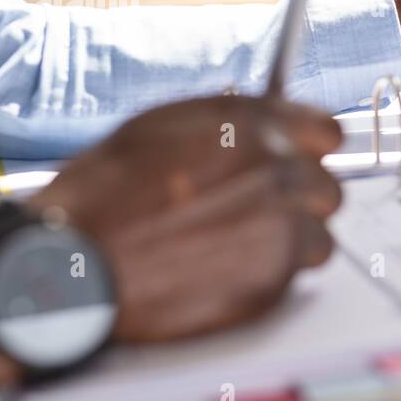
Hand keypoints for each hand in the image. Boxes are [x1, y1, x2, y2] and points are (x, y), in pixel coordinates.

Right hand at [0, 95, 343, 384]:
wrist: (73, 266)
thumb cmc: (100, 200)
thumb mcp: (159, 132)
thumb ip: (226, 128)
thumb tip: (266, 131)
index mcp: (246, 122)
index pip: (325, 131)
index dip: (311, 152)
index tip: (304, 165)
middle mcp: (273, 164)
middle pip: (327, 188)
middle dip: (299, 204)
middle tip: (257, 219)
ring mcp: (281, 219)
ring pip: (319, 234)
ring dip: (288, 244)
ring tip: (232, 250)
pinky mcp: (276, 272)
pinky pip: (298, 274)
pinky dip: (270, 277)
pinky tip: (223, 273)